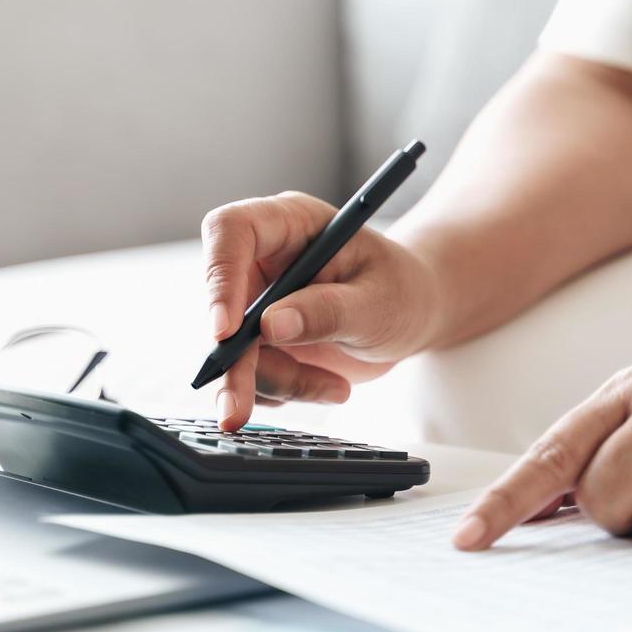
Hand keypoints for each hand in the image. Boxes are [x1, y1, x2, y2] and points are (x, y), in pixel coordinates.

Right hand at [201, 191, 442, 429]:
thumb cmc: (402, 290)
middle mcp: (262, 259)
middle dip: (235, 362)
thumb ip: (328, 311)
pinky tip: (327, 384)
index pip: (230, 230)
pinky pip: (252, 375)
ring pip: (234, 351)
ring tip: (335, 387)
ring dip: (278, 381)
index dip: (218, 278)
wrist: (413, 313)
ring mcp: (257, 301)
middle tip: (239, 409)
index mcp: (289, 223)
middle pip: (220, 304)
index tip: (225, 332)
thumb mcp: (378, 301)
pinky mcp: (260, 339)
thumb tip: (271, 325)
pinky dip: (287, 390)